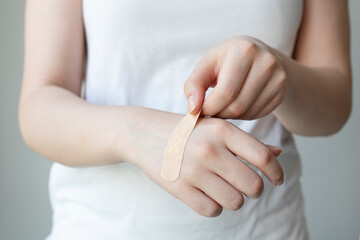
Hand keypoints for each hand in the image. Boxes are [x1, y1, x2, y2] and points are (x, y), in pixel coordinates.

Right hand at [127, 110, 283, 216]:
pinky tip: (208, 194)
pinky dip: (215, 206)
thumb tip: (277, 154)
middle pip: (253, 185)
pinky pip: (212, 210)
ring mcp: (193, 171)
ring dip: (234, 198)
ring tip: (224, 188)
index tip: (277, 180)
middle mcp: (209, 150)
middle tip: (246, 185)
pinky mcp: (179, 189)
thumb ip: (245, 141)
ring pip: (235, 201)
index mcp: (222, 130)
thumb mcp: (215, 127)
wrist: (144, 133)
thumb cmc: (186, 131)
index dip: (276, 172)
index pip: (262, 157)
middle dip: (255, 189)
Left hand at [184, 36, 287, 119]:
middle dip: (219, 114)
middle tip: (211, 111)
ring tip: (222, 106)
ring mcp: (278, 77)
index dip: (209, 107)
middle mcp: (266, 62)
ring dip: (230, 116)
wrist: (257, 56)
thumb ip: (193, 85)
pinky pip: (258, 114)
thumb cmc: (225, 62)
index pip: (225, 92)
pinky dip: (243, 116)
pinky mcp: (281, 91)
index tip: (199, 110)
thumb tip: (193, 110)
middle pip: (237, 105)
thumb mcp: (206, 66)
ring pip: (247, 113)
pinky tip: (237, 105)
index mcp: (244, 50)